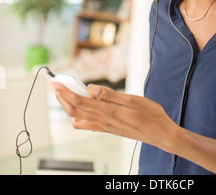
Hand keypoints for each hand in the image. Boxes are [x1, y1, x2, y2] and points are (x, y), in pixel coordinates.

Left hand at [52, 83, 177, 150]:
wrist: (159, 133)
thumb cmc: (150, 115)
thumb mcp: (132, 99)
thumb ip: (110, 95)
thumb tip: (90, 88)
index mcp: (108, 111)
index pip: (80, 101)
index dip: (66, 92)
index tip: (56, 83)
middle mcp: (103, 120)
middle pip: (75, 110)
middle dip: (62, 97)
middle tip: (55, 86)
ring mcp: (105, 126)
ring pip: (79, 118)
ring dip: (68, 107)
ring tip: (65, 95)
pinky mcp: (109, 129)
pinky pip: (88, 125)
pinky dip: (79, 117)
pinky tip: (80, 111)